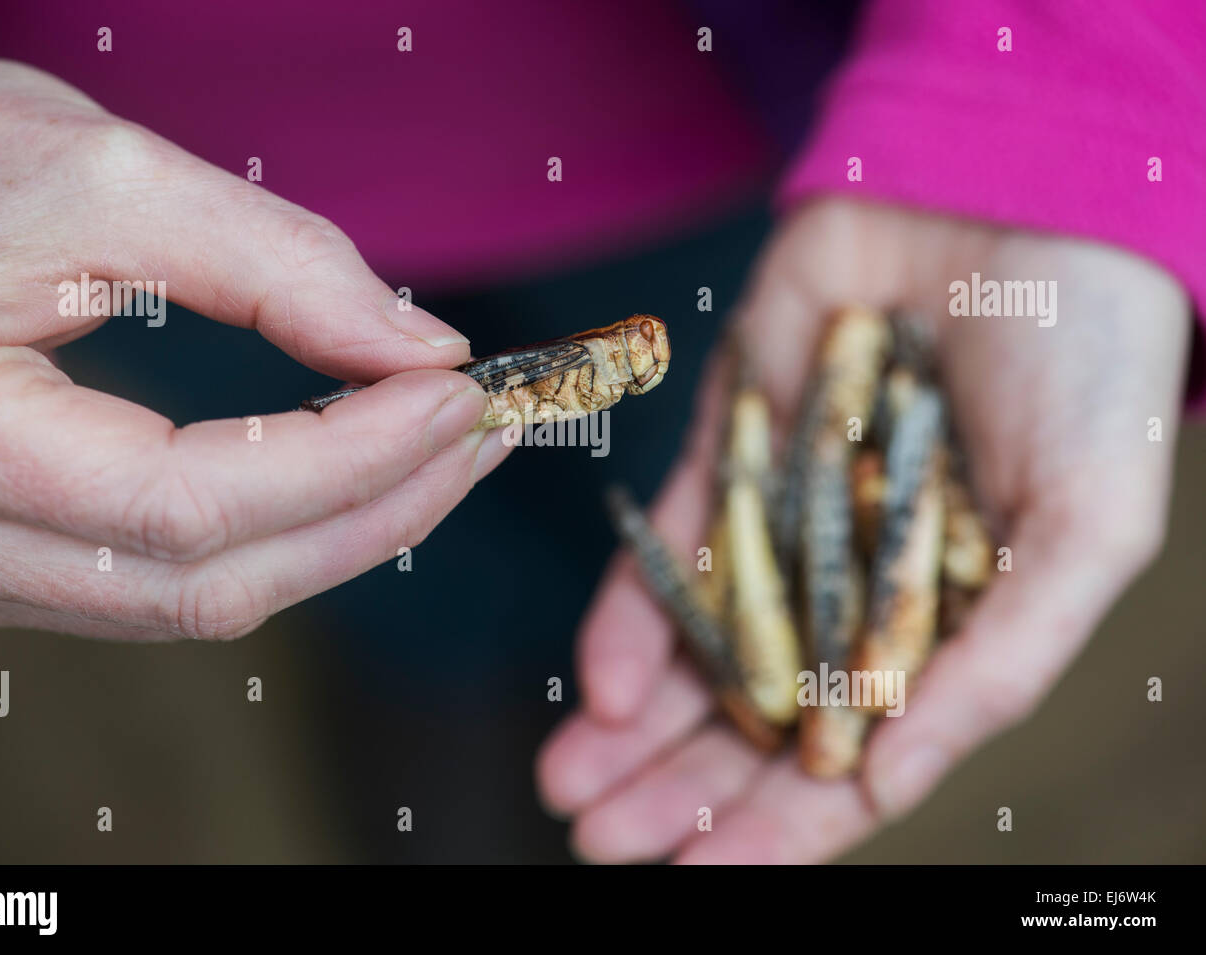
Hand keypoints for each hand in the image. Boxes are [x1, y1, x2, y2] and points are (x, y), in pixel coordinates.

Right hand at [0, 52, 509, 639]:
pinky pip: (149, 589)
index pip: (194, 501)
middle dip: (375, 514)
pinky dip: (264, 539)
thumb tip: (415, 345)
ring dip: (334, 534)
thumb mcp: (92, 173)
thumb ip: (271, 260)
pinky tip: (329, 481)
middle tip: (477, 434)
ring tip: (431, 455)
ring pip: (188, 605)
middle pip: (209, 586)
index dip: (352, 458)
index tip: (457, 393)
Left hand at [538, 198, 1191, 861]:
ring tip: (566, 785)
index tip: (699, 875)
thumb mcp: (1085, 529)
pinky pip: (671, 544)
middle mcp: (857, 582)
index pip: (854, 751)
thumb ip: (997, 664)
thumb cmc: (1084, 369)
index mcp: (945, 623)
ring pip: (698, 642)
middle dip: (678, 783)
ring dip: (633, 719)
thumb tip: (885, 781)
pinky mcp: (733, 449)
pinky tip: (596, 680)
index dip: (781, 825)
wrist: (1007, 201)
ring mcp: (789, 516)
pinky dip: (632, 609)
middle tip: (599, 841)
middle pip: (754, 712)